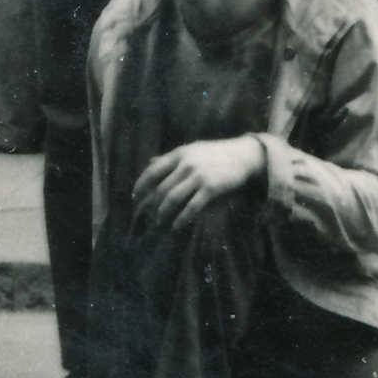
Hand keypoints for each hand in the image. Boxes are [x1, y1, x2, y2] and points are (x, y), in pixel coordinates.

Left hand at [131, 137, 263, 229]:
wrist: (243, 156)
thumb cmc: (215, 154)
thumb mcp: (191, 151)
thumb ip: (170, 158)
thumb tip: (149, 162)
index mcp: (179, 154)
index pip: (153, 171)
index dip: (141, 186)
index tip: (135, 197)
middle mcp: (186, 164)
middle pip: (161, 188)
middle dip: (152, 205)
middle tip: (149, 216)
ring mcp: (199, 176)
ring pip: (173, 198)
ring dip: (163, 213)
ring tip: (160, 222)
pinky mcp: (211, 188)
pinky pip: (192, 207)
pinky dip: (181, 218)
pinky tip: (176, 226)